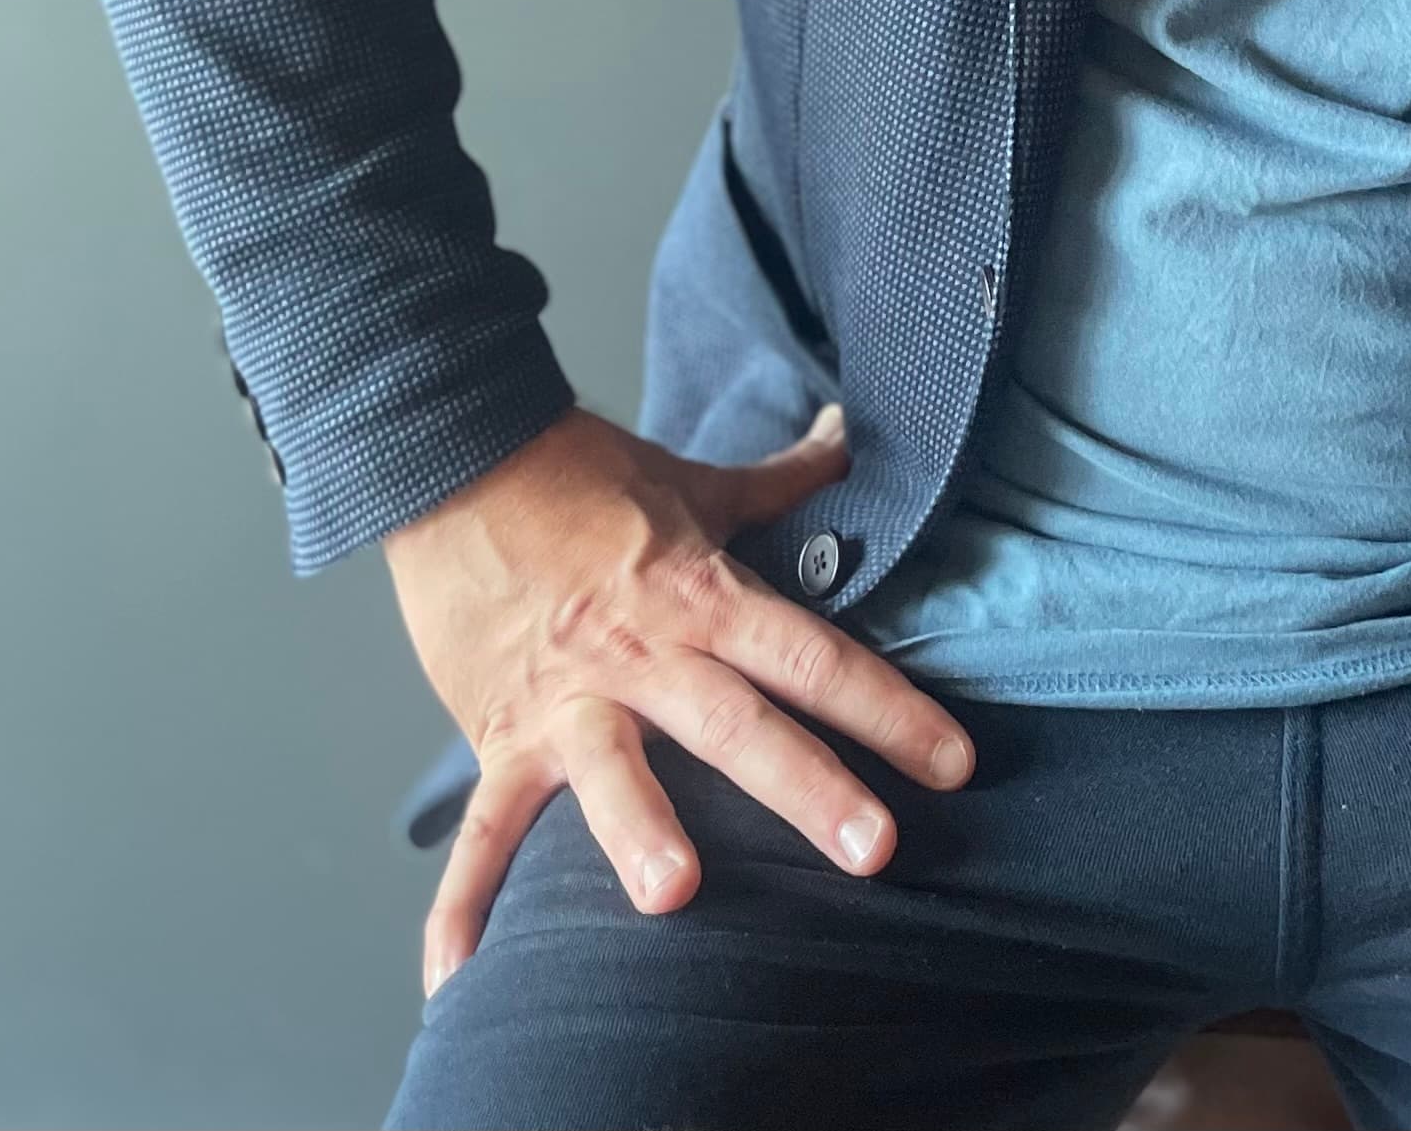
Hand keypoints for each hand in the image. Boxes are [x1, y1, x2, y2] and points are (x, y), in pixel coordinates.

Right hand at [382, 401, 974, 994]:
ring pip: (614, 768)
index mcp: (701, 593)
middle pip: (739, 723)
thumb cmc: (579, 473)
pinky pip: (483, 827)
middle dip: (809, 788)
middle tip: (874, 849)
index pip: (812, 655)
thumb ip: (778, 480)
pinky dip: (465, 903)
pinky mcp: (499, 733)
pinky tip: (461, 977)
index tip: (953, 762)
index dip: (887, 706)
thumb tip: (844, 433)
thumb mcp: (691, 479)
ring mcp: (568, 698)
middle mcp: (644, 652)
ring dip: (639, 830)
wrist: (457, 456)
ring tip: (675, 895)